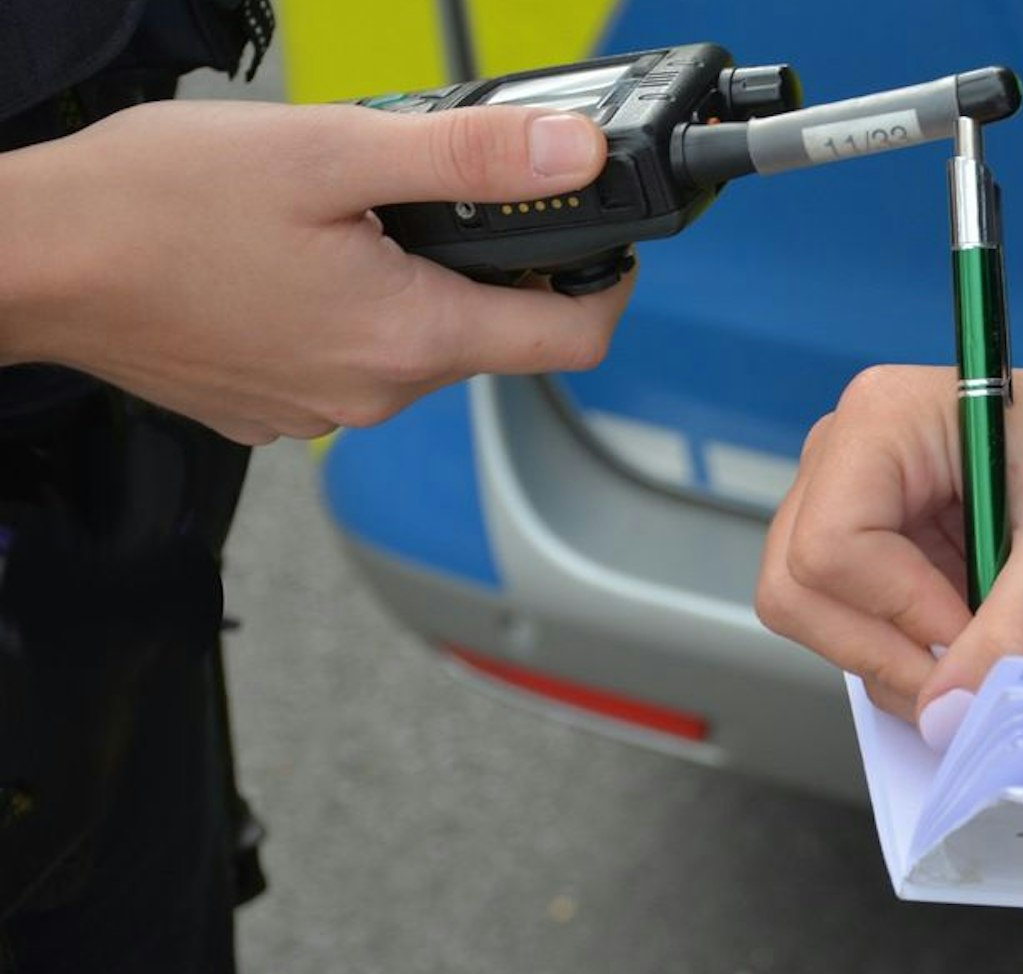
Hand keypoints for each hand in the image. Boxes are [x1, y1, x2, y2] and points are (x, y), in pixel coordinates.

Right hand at [0, 99, 635, 444]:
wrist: (27, 260)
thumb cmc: (155, 205)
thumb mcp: (333, 152)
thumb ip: (470, 157)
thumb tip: (576, 155)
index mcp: (411, 338)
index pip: (572, 339)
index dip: (603, 282)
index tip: (598, 238)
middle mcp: (375, 395)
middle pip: (488, 332)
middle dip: (476, 257)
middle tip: (421, 189)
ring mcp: (318, 410)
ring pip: (412, 341)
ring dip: (404, 278)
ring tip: (336, 215)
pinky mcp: (271, 408)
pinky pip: (344, 358)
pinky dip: (342, 308)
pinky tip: (286, 259)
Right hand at [757, 364, 1022, 725]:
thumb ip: (1018, 629)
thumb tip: (945, 715)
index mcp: (885, 420)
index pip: (830, 549)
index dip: (898, 615)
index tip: (976, 638)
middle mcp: (846, 453)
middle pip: (798, 589)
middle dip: (883, 650)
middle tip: (971, 672)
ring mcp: (850, 500)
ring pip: (813, 616)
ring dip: (894, 659)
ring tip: (984, 650)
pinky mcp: (871, 545)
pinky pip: (851, 623)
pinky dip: (905, 653)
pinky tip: (971, 641)